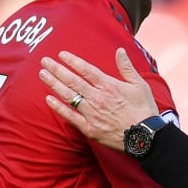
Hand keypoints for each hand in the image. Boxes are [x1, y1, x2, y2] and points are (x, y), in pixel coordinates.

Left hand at [39, 48, 159, 150]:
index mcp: (109, 85)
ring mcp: (91, 114)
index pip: (85, 69)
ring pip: (68, 95)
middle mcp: (97, 98)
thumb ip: (126, 67)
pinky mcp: (89, 129)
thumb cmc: (144, 110)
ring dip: (53, 84)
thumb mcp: (139, 85)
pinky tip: (48, 99)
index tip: (61, 54)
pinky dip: (58, 107)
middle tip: (44, 61)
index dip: (72, 61)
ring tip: (42, 75)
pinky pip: (70, 116)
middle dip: (57, 69)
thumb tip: (119, 50)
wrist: (145, 137)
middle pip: (72, 80)